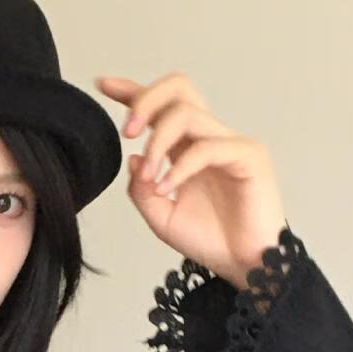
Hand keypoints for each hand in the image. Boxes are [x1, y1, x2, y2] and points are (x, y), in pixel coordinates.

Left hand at [95, 71, 289, 288]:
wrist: (245, 267)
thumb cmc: (210, 241)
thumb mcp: (161, 217)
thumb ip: (140, 189)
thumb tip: (133, 158)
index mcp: (186, 147)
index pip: (161, 106)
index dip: (133, 91)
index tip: (103, 84)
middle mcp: (208, 138)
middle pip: (179, 89)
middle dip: (146, 100)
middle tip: (127, 132)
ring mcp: (230, 144)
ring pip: (187, 114)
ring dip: (158, 142)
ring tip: (150, 177)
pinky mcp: (249, 155)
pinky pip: (206, 147)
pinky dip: (180, 166)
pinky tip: (167, 188)